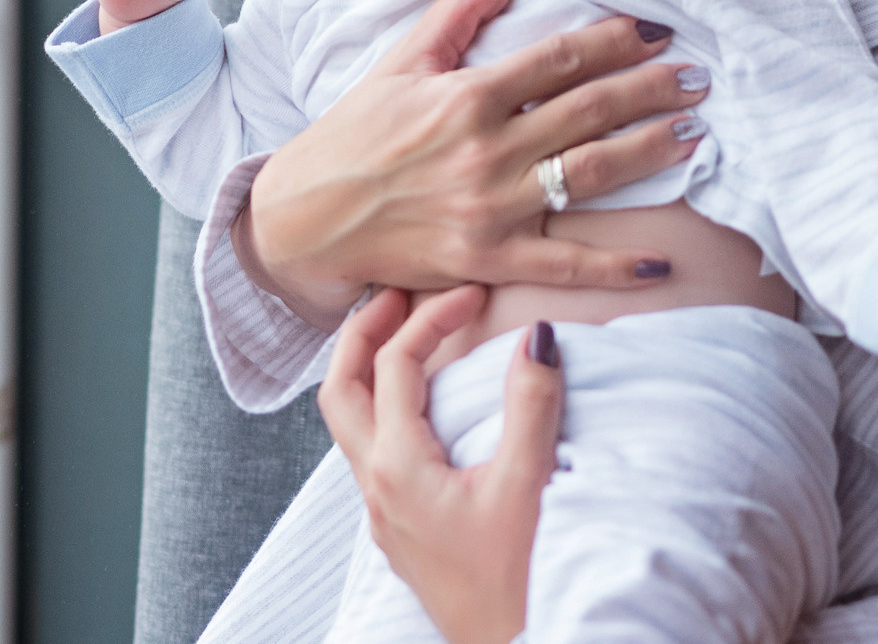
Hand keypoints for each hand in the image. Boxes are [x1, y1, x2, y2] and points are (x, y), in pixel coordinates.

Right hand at [239, 0, 708, 327]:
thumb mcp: (401, 62)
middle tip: (699, 80)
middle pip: (590, 111)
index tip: (658, 32)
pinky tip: (660, 264)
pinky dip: (615, 268)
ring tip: (693, 134)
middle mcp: (485, 148)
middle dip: (652, 91)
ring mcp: (490, 207)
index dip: (617, 41)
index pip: (561, 58)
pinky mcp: (486, 261)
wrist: (305, 221)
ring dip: (649, 152)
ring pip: (589, 174)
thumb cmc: (353, 136)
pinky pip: (565, 265)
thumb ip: (459, 10)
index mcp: (468, 94)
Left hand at [320, 286, 557, 643]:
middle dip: (363, 334)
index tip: (472, 297)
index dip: (431, 318)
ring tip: (405, 339)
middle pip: (340, 389)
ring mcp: (384, 515)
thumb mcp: (528, 484)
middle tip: (399, 295)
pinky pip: (371, 454)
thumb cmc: (520, 581)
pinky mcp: (401, 533)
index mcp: (398, 468)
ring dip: (368, 373)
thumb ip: (530, 403)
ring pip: (349, 424)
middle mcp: (377, 489)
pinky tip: (424, 411)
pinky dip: (385, 410)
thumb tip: (537, 334)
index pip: (396, 365)